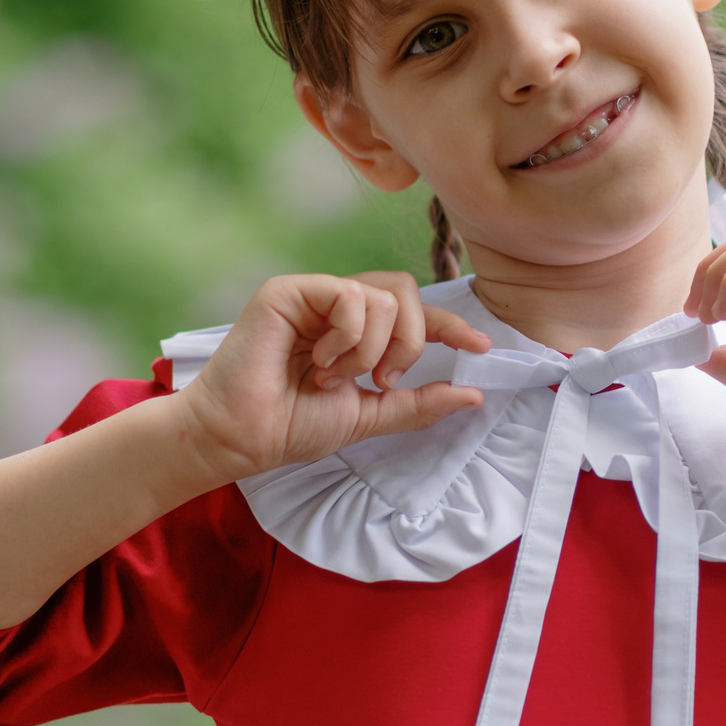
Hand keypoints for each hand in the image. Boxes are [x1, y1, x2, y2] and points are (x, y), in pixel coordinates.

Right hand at [176, 272, 490, 482]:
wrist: (245, 436)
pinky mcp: (290, 290)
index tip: (480, 347)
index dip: (449, 325)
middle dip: (411, 342)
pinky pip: (349, 296)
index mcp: (356, 331)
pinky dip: (347, 336)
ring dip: (371, 350)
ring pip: (384, 297)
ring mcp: (313, 294)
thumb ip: (417, 403)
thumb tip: (474, 394)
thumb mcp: (370, 416)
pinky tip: (319, 360)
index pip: (413, 314)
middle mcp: (336, 307)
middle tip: (382, 381)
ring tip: (333, 377)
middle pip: (406, 294)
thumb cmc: (292, 425)